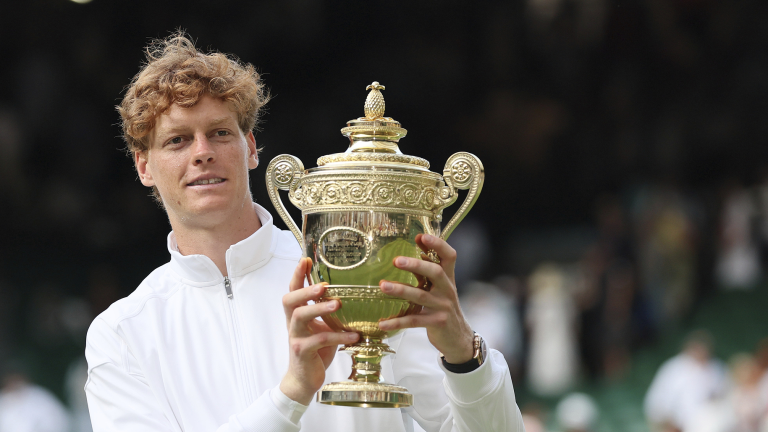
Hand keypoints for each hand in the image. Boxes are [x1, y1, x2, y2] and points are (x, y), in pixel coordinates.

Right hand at [280, 257, 359, 404]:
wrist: (304, 379)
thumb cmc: (315, 350)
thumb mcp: (321, 327)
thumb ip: (327, 312)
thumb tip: (348, 293)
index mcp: (296, 314)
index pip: (293, 290)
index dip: (297, 275)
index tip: (305, 259)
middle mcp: (292, 323)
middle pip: (290, 300)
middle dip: (305, 289)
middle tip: (323, 285)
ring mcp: (295, 337)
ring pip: (300, 317)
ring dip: (319, 308)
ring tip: (338, 304)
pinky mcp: (302, 351)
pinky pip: (319, 341)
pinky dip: (338, 336)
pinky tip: (354, 335)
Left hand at [378, 234, 474, 363]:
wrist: (458, 338)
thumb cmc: (443, 308)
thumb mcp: (439, 289)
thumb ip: (426, 273)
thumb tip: (407, 254)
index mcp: (448, 278)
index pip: (449, 256)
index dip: (438, 244)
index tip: (421, 236)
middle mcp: (447, 290)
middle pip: (435, 272)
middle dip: (416, 265)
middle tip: (396, 260)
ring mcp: (443, 307)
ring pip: (421, 296)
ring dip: (401, 290)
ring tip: (382, 286)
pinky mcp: (436, 323)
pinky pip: (414, 321)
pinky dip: (398, 322)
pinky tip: (383, 324)